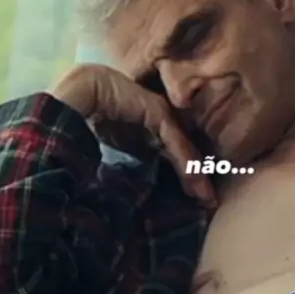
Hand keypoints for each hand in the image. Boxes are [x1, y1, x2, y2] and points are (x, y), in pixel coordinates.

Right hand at [50, 63, 215, 208]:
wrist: (86, 91)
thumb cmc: (97, 118)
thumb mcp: (122, 144)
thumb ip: (137, 158)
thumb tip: (140, 190)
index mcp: (155, 127)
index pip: (175, 153)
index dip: (185, 176)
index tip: (195, 201)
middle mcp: (164, 119)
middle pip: (186, 151)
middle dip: (197, 178)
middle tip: (209, 202)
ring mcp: (164, 114)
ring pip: (185, 149)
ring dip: (195, 175)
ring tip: (206, 197)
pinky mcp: (161, 113)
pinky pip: (176, 143)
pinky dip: (185, 164)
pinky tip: (194, 181)